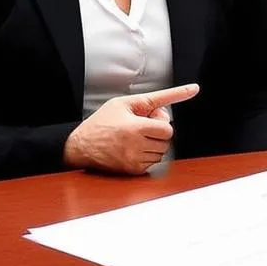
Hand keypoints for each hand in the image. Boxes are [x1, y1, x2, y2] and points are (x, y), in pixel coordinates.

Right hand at [62, 84, 198, 174]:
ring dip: (154, 144)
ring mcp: (135, 161)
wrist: (80, 145)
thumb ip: (155, 99)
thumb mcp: (125, 103)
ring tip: (136, 136)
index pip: (166, 129)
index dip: (161, 121)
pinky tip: (134, 147)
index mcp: (135, 128)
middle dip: (158, 132)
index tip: (182, 98)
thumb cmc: (101, 122)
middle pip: (166, 141)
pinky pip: (153, 162)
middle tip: (143, 125)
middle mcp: (136, 147)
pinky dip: (148, 154)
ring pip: (161, 152)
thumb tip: (185, 94)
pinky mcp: (133, 171)